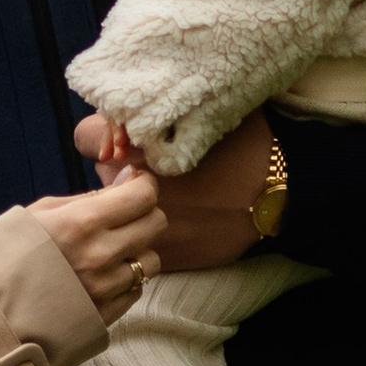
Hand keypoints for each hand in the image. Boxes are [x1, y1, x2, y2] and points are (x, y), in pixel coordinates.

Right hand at [28, 166, 169, 324]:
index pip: (143, 196)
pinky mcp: (106, 315)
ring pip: (151, 261)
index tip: (134, 187)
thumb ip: (91, 197)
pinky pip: (136, 290)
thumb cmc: (8, 252)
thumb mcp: (43, 212)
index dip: (143, 187)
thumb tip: (130, 180)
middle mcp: (101, 255)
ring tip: (109, 255)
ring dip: (136, 253)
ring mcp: (106, 288)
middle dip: (144, 216)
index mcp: (83, 222)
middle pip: (156, 224)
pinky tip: (101, 279)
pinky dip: (125, 281)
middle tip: (124, 219)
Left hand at [74, 108, 273, 271]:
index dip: (104, 138)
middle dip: (120, 170)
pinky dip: (150, 234)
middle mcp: (132, 187)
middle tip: (155, 169)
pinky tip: (180, 224)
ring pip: (118, 213)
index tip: (122, 141)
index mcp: (136, 146)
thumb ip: (162, 110)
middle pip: (102, 174)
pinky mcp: (161, 255)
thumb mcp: (202, 110)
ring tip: (173, 199)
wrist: (277, 194)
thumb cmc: (245, 144)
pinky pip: (138, 243)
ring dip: (132, 206)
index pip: (87, 138)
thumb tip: (137, 110)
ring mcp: (143, 225)